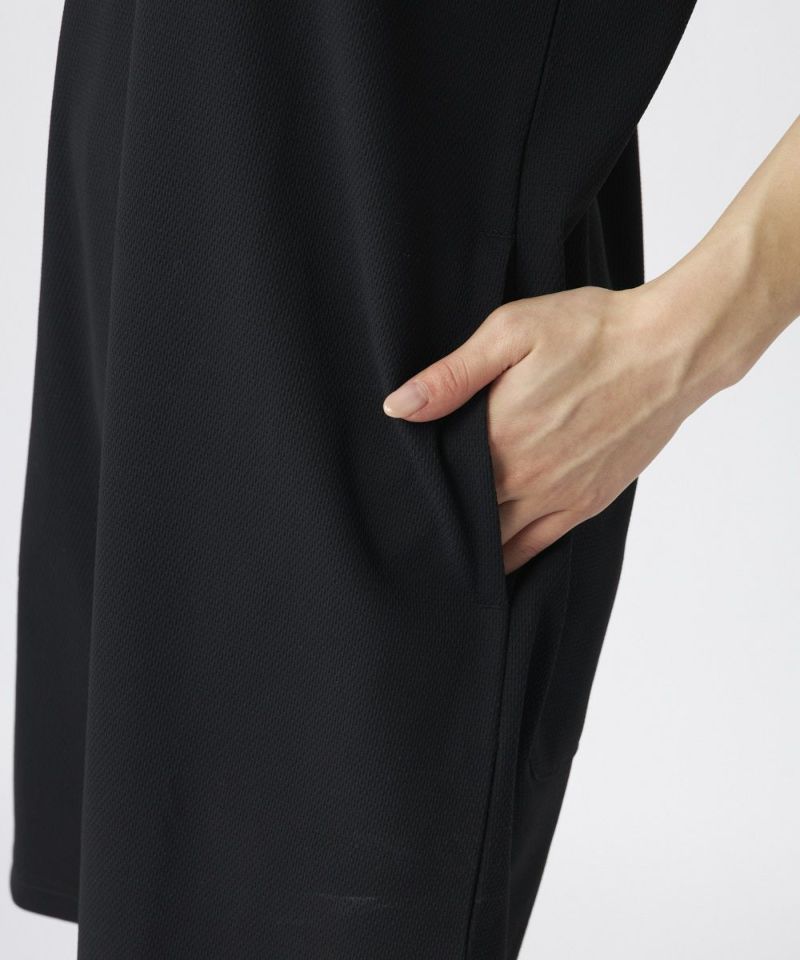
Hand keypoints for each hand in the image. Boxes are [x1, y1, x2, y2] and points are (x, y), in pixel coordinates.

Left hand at [383, 282, 718, 573]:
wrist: (670, 350)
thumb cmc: (592, 332)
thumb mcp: (511, 332)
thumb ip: (452, 376)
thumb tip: (398, 408)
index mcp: (498, 437)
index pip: (441, 482)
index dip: (418, 491)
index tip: (398, 497)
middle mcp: (525, 477)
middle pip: (466, 517)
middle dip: (442, 520)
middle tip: (413, 528)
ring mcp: (560, 495)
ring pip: (500, 540)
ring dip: (474, 545)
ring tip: (447, 550)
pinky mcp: (589, 502)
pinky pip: (540, 545)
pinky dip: (513, 557)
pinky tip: (495, 560)